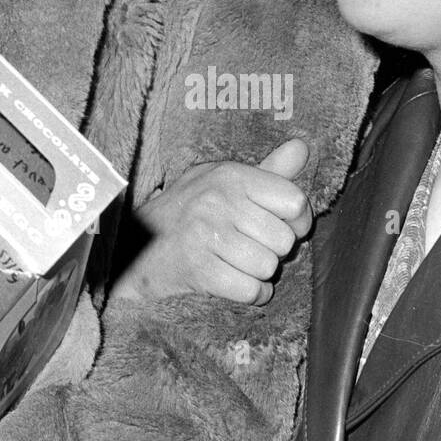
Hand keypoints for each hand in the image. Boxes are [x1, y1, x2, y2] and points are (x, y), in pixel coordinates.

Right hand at [111, 138, 312, 305]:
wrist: (137, 247)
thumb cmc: (191, 212)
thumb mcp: (225, 182)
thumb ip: (269, 171)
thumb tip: (303, 146)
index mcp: (230, 175)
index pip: (295, 202)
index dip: (296, 221)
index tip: (278, 224)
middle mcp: (218, 199)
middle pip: (285, 240)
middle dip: (273, 251)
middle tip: (247, 245)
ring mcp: (207, 234)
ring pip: (269, 267)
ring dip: (258, 274)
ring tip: (235, 261)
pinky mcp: (200, 269)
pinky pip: (251, 291)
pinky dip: (249, 294)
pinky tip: (231, 280)